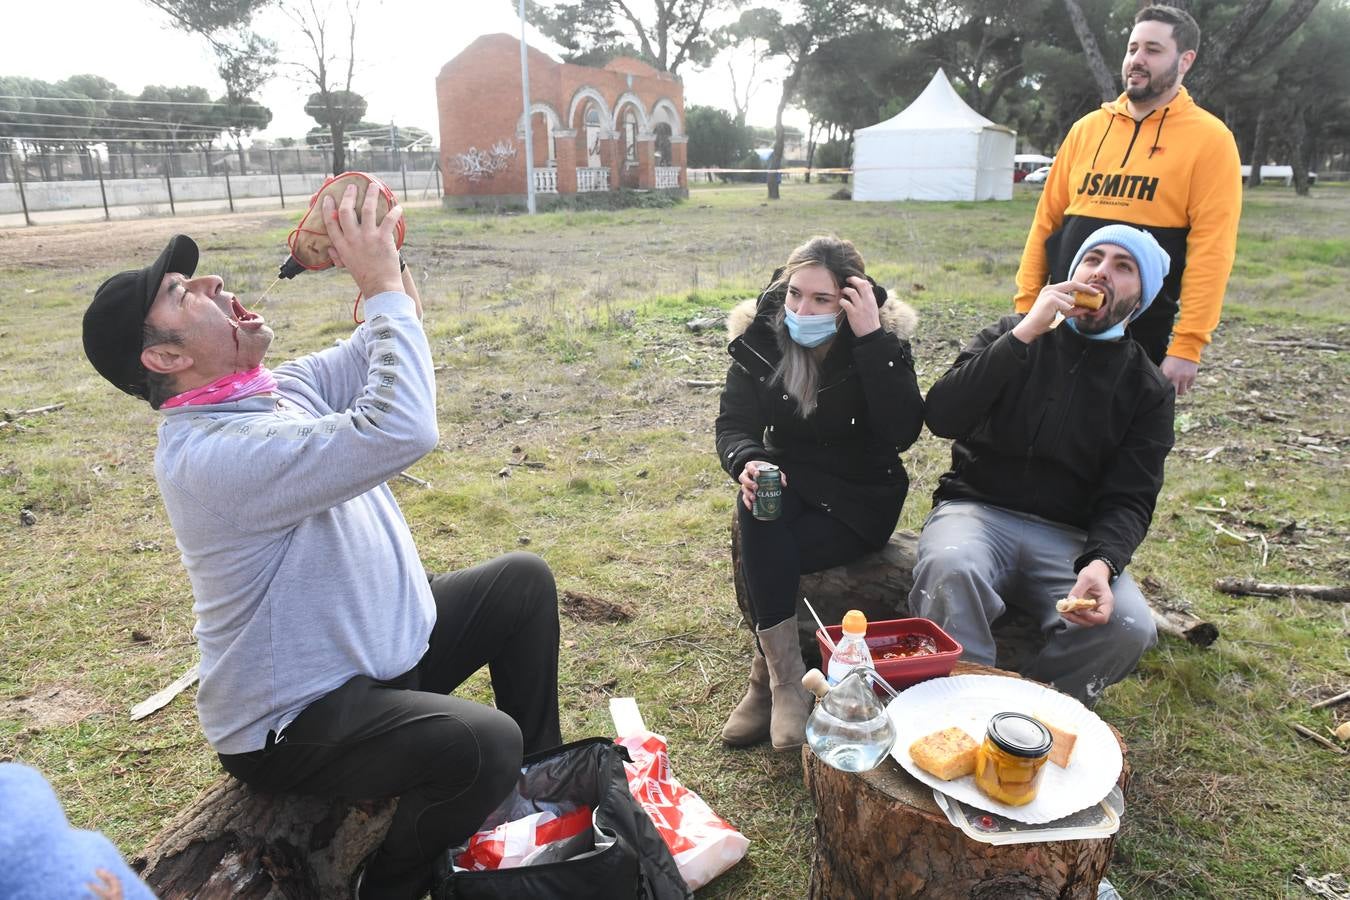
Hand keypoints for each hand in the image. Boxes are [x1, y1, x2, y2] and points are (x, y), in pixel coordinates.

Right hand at [321, 183, 403, 299]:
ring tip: (374, 186)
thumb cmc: (365, 277)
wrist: (381, 287)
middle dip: (349, 196)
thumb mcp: (347, 266)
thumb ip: (338, 256)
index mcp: (341, 246)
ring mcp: (368, 238)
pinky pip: (388, 220)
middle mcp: (352, 239)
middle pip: (346, 211)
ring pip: (367, 209)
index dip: (328, 208)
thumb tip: (329, 249)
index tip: (329, 197)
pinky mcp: (383, 239)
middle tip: (352, 186)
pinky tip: (398, 207)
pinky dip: (395, 212)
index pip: (330, 222)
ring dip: (371, 196)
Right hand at [738, 460, 786, 509]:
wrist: (761, 474)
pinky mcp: (745, 492)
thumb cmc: (766, 471)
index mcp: (751, 466)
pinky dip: (747, 502)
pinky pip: (744, 497)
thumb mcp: (773, 470)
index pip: (749, 466)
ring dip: (748, 493)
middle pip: (743, 478)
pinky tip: (751, 507)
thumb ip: (779, 475)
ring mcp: (744, 484)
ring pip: (743, 488)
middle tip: (756, 487)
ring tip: (754, 498)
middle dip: (749, 483)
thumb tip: (783, 484)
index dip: (752, 470)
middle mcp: (745, 474)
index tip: (757, 474)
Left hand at [839, 276, 880, 336]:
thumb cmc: (870, 319)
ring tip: (843, 292)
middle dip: (852, 280)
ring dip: (845, 290)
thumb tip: (865, 287)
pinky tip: (841, 302)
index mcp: (872, 299)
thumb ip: (868, 297)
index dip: (858, 279)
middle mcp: (867, 301)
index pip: (867, 284)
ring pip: (852, 292)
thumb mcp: (873, 306)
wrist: (870, 332)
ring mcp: (860, 307)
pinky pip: (845, 303)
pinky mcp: (853, 313)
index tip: (853, 279)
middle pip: (861, 285)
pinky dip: (841, 301)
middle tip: (846, 280)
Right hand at [1012, 280, 1096, 343]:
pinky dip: (1064, 313)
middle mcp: (1050, 288)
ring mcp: (1050, 293)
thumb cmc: (1044, 321)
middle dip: (1086, 289)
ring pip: (1071, 300)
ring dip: (1069, 310)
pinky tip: (1054, 316)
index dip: (1083, 287)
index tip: (1093, 291)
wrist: (1031, 327)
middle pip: (1073, 285)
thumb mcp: (1062, 314)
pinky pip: (1067, 306)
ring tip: (1058, 316)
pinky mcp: (1051, 299)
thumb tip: (1088, 308)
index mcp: (1051, 290)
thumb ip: (1074, 310)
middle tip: (1096, 294)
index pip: (1071, 284)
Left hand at [1061, 560, 1114, 627]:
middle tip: (1065, 612)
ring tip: (1062, 610)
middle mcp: (1102, 608)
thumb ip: (1078, 590)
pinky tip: (1064, 608)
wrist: (1095, 572)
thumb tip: (1070, 601)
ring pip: (1085, 620)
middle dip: (1078, 619)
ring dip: (1073, 618)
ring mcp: (1094, 609)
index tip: (1079, 609)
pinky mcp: (1087, 609)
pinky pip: (1080, 615)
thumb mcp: (1086, 578)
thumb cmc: (1094, 574)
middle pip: (1092, 621)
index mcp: (1106, 601)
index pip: (1102, 617)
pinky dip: (1072, 614)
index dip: (1090, 617)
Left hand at [1160, 355, 1197, 395]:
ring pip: (1182, 392)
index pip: (1165, 390)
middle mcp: (1177, 377)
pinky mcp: (1192, 377)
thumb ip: (1162, 376)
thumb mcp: (1163, 366)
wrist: (1186, 349)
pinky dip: (1186, 385)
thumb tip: (1158, 386)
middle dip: (1172, 394)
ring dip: (1179, 390)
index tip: (1163, 394)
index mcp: (1167, 374)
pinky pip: (1189, 386)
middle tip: (1171, 391)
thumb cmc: (1172, 358)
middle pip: (1175, 394)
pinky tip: (1183, 380)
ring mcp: (1186, 378)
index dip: (1164, 393)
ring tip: (1177, 385)